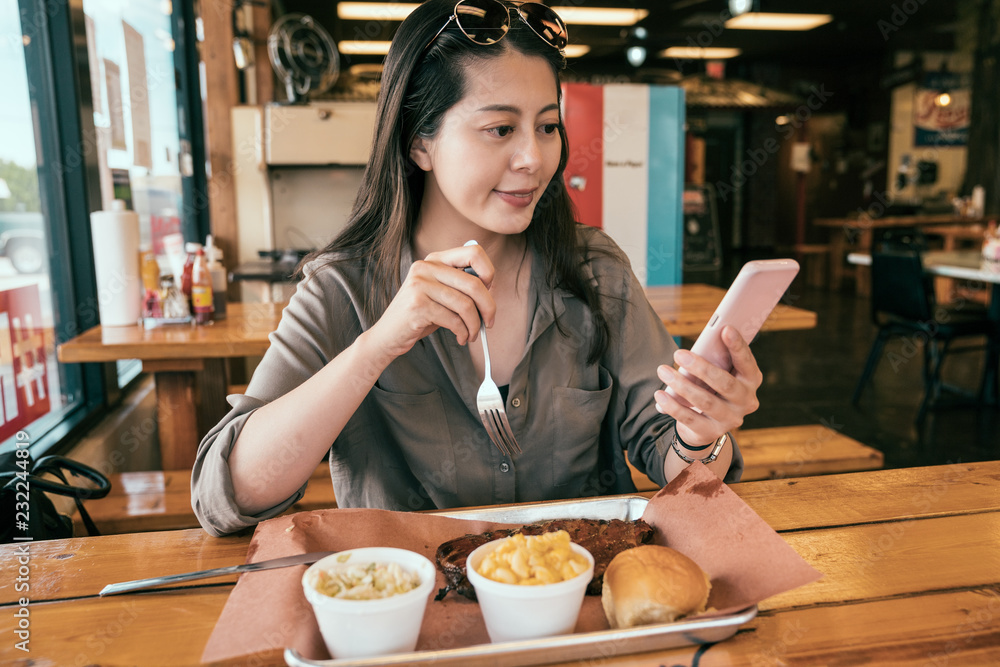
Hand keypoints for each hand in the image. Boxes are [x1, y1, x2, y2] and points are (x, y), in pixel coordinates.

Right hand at [365, 243, 495, 358]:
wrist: (387, 335)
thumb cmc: (420, 315)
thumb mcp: (440, 293)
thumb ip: (460, 284)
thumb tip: (491, 287)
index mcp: (434, 259)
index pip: (474, 252)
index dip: (488, 272)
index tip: (489, 291)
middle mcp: (426, 267)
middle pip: (474, 284)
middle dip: (488, 307)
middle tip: (489, 322)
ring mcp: (420, 285)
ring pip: (466, 305)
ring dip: (475, 325)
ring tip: (472, 334)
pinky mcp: (418, 305)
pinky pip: (454, 320)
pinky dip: (463, 332)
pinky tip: (461, 337)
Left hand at [653, 326, 762, 445]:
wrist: (705, 423)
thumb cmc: (711, 386)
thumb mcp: (718, 372)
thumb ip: (714, 360)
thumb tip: (693, 349)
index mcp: (751, 380)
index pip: (747, 362)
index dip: (738, 346)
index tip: (725, 328)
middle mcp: (746, 401)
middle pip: (725, 383)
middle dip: (701, 367)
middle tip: (678, 353)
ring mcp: (730, 419)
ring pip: (705, 401)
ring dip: (681, 384)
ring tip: (663, 370)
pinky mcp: (711, 432)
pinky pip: (689, 418)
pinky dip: (673, 406)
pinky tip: (660, 394)